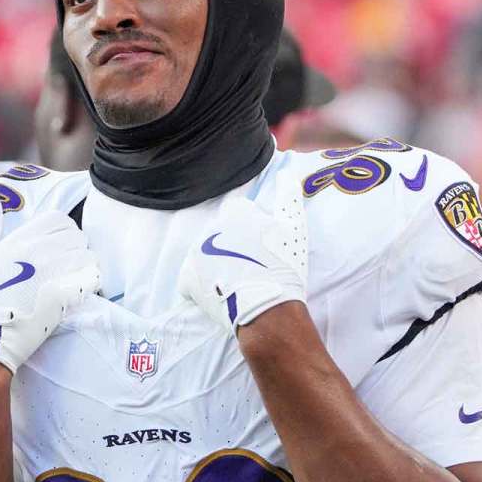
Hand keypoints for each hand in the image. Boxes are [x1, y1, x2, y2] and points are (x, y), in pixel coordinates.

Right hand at [0, 200, 99, 372]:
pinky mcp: (66, 296)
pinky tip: (83, 288)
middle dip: (76, 247)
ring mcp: (54, 273)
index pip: (58, 219)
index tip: (60, 244)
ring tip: (76, 276)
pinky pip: (92, 278)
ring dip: (85, 264)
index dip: (63, 230)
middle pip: (76, 236)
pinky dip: (91, 281)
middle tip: (70, 262)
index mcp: (19, 241)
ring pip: (87, 256)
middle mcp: (39, 252)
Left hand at [178, 180, 306, 332]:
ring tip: (240, 282)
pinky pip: (192, 278)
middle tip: (254, 266)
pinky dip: (203, 285)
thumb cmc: (285, 266)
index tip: (264, 247)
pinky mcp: (187, 279)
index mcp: (234, 213)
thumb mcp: (294, 226)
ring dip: (219, 264)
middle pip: (222, 234)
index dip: (254, 231)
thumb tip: (286, 171)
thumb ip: (288, 194)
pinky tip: (222, 291)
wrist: (268, 310)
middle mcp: (210, 228)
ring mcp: (196, 254)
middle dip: (234, 246)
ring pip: (206, 254)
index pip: (240, 214)